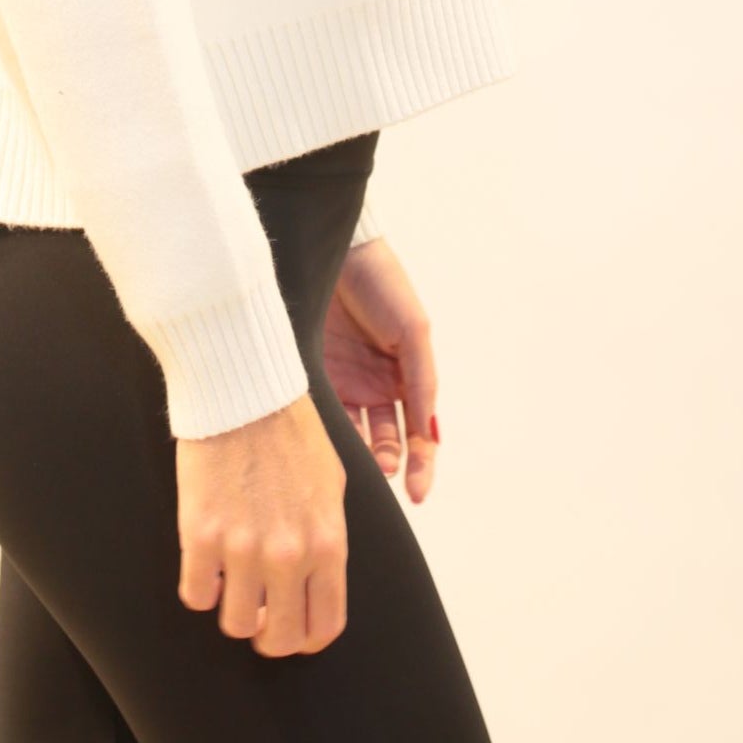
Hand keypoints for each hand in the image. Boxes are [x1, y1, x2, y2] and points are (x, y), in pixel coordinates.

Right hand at [176, 390, 348, 657]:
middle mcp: (289, 554)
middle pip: (279, 640)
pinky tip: (205, 562)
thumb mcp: (330, 485)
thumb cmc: (291, 433)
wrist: (243, 392)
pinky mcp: (201, 534)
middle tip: (257, 615)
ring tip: (229, 582)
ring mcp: (243, 547)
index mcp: (327, 542)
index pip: (324, 627)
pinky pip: (196, 595)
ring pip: (234, 624)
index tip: (290, 628)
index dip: (306, 639)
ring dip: (231, 610)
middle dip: (268, 637)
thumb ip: (326, 538)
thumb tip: (316, 579)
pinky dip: (199, 586)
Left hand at [322, 239, 439, 503]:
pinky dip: (325, 435)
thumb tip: (429, 434)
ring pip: (352, 436)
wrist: (333, 250)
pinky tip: (326, 448)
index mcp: (405, 377)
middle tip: (380, 477)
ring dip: (356, 456)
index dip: (421, 465)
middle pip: (385, 442)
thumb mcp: (413, 331)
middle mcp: (375, 387)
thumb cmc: (382, 283)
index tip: (418, 492)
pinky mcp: (313, 377)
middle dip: (385, 466)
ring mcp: (343, 384)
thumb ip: (422, 383)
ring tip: (354, 468)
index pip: (417, 433)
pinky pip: (321, 415)